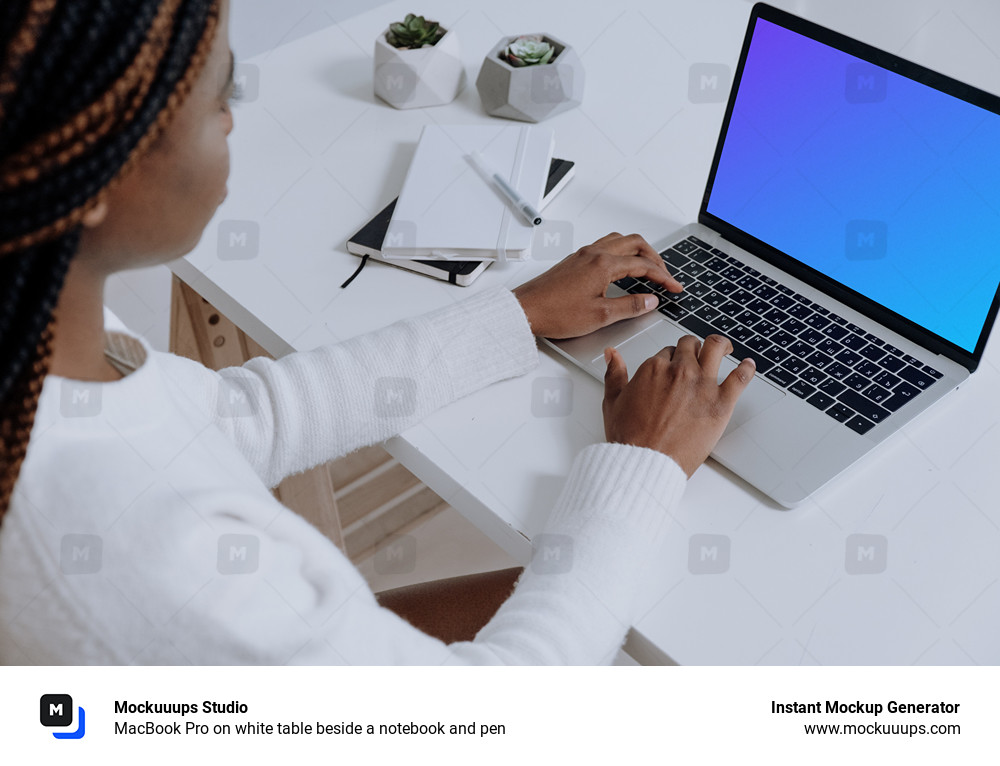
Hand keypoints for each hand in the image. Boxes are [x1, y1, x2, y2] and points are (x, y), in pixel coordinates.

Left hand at [512, 232, 682, 338]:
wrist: (525, 310)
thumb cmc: (555, 313)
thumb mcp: (600, 316)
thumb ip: (630, 306)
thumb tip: (650, 301)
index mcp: (604, 265)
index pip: (643, 265)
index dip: (663, 277)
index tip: (674, 287)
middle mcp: (594, 254)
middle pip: (635, 244)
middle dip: (654, 258)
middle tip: (664, 275)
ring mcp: (583, 255)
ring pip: (619, 241)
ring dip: (637, 251)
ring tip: (646, 267)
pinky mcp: (574, 260)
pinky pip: (605, 246)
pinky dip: (620, 252)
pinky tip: (620, 267)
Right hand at [602, 334, 755, 477]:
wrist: (646, 462)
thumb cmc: (630, 438)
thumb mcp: (613, 401)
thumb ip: (614, 374)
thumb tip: (612, 354)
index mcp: (653, 369)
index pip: (667, 352)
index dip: (670, 359)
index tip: (672, 367)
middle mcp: (679, 371)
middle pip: (690, 346)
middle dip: (692, 349)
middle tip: (696, 355)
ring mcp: (702, 385)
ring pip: (715, 349)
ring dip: (720, 345)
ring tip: (724, 348)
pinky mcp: (721, 403)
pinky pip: (741, 377)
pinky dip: (747, 369)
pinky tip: (749, 366)